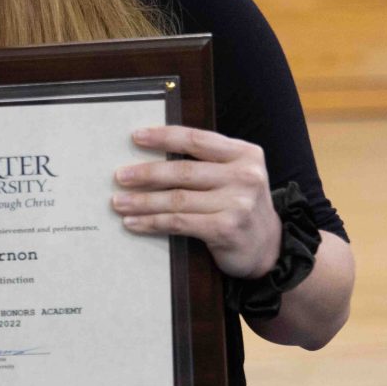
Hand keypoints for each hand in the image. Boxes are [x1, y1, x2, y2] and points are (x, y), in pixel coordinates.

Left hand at [112, 125, 280, 278]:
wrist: (267, 248)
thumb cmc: (239, 207)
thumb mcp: (233, 176)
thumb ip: (205, 163)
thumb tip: (149, 156)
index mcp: (245, 153)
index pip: (197, 140)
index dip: (164, 137)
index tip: (135, 137)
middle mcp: (244, 175)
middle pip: (183, 171)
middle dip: (146, 173)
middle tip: (119, 176)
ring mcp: (238, 203)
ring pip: (177, 199)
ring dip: (142, 201)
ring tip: (119, 202)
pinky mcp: (227, 228)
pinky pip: (178, 222)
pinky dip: (152, 222)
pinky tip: (133, 223)